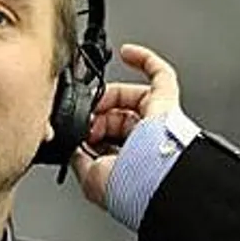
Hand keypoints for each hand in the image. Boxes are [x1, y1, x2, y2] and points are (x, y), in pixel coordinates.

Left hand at [70, 43, 181, 207]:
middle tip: (82, 116)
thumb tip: (71, 146)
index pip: (107, 137)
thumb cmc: (129, 187)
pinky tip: (127, 53)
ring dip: (109, 94)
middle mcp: (146, 142)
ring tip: (95, 99)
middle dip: (96, 113)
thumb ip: (80, 159)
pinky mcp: (168, 103)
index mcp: (129, 162)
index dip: (89, 129)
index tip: (75, 128)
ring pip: (132, 98)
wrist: (151, 182)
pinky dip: (145, 60)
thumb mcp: (91, 178)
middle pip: (116, 115)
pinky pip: (161, 75)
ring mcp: (158, 121)